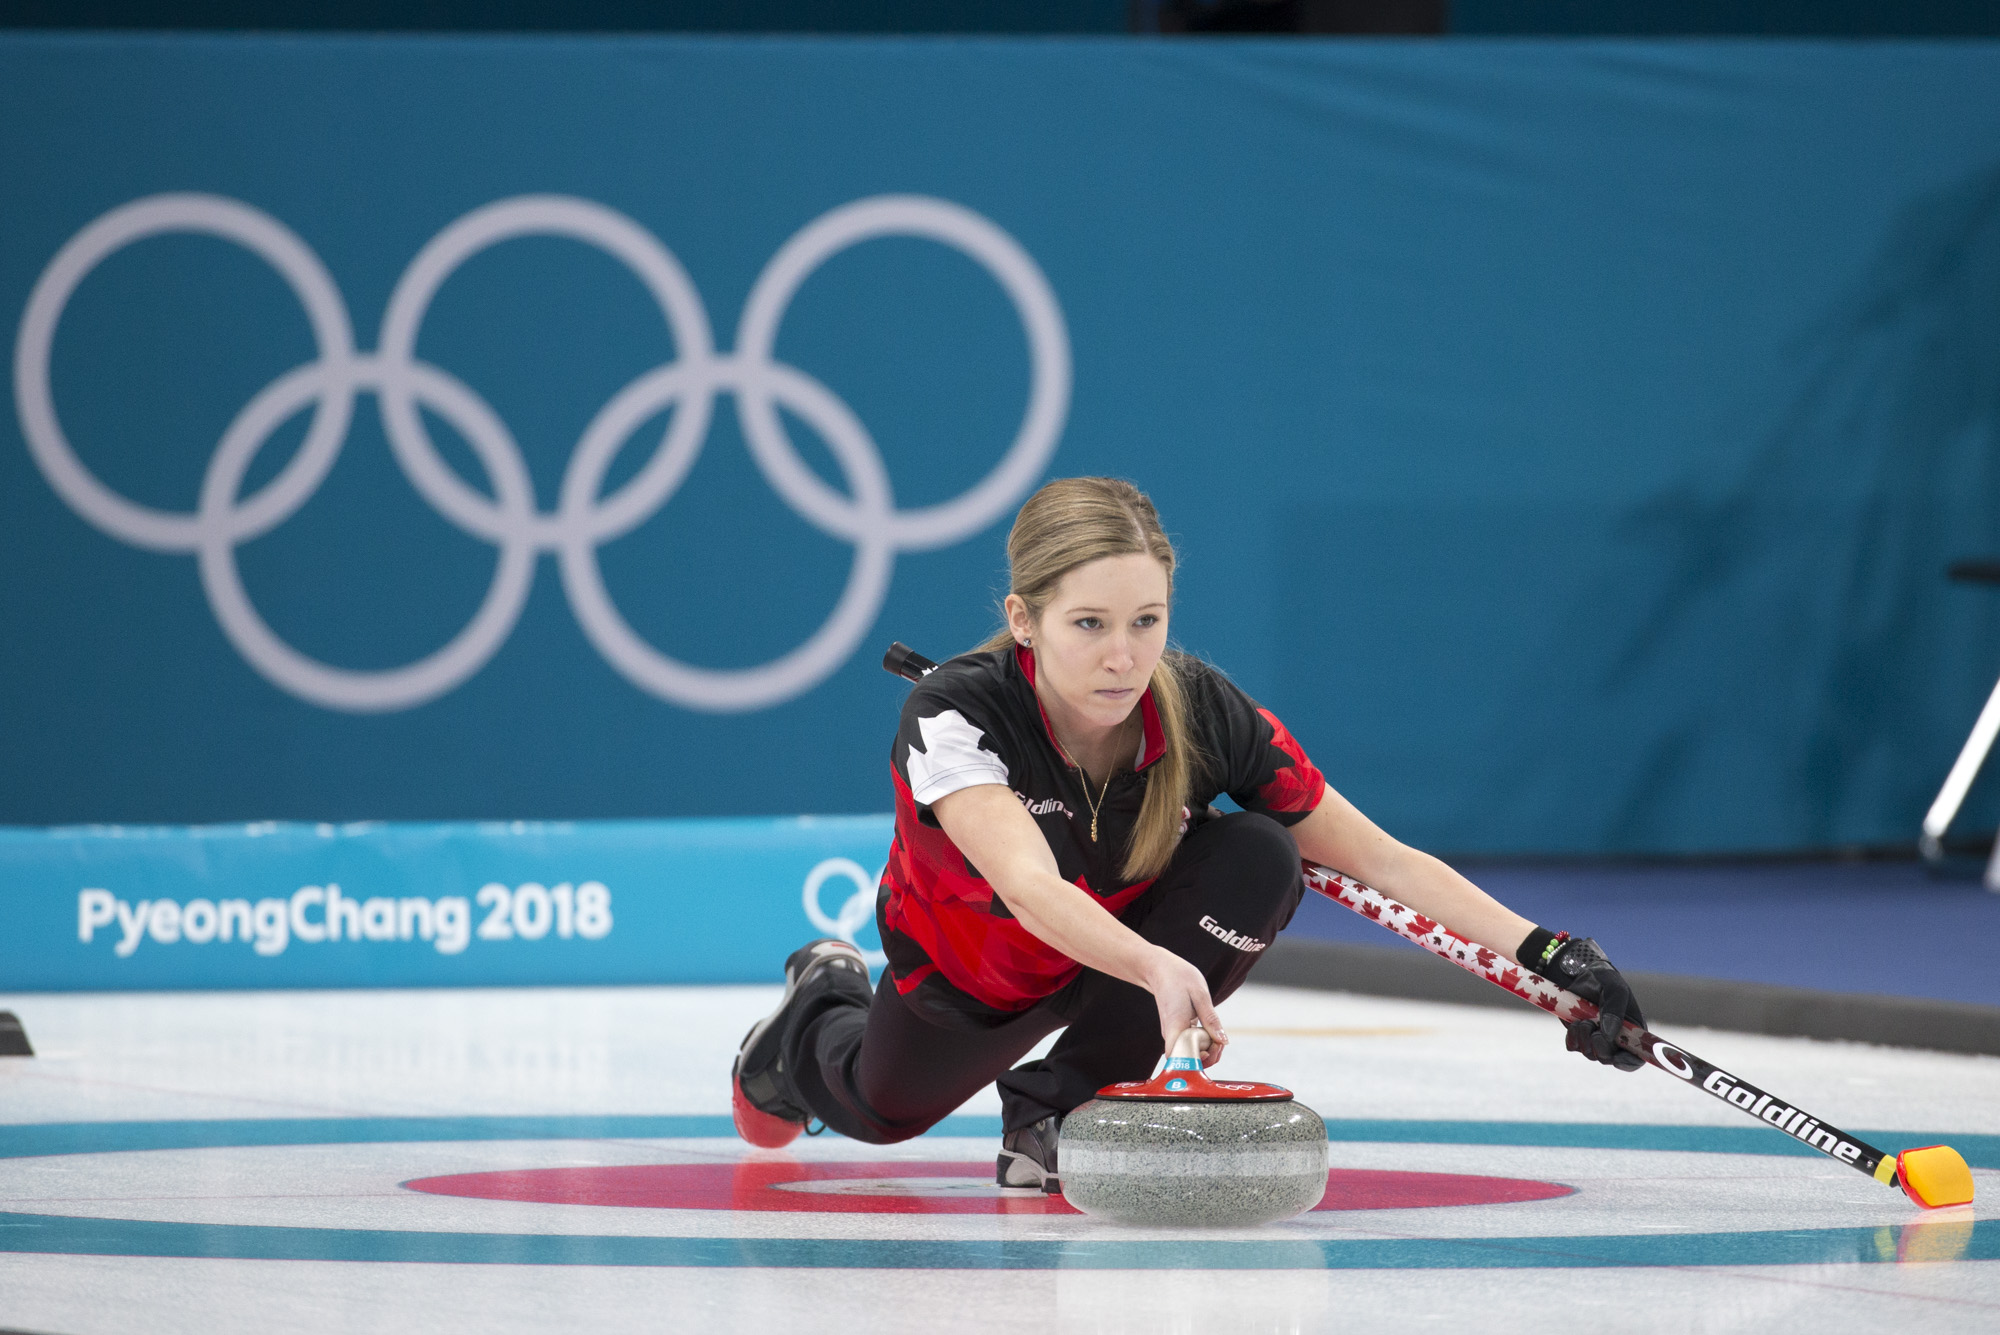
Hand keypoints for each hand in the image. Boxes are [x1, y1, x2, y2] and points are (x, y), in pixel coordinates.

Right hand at [1142, 948, 1227, 1066]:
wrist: (1161, 970)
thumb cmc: (1179, 978)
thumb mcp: (1200, 994)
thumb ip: (1211, 1019)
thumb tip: (1223, 1041)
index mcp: (1175, 1026)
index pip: (1179, 1058)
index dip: (1197, 1061)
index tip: (1213, 1047)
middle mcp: (1171, 1035)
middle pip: (1187, 1061)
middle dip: (1209, 1058)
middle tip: (1220, 1042)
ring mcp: (1173, 1035)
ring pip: (1190, 1055)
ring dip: (1208, 1052)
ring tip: (1218, 1037)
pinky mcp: (1177, 1033)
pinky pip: (1190, 1046)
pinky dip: (1203, 1044)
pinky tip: (1211, 1034)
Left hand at [1540, 936, 1644, 1071]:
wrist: (1580, 974)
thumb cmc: (1604, 980)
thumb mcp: (1615, 989)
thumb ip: (1614, 1010)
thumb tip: (1608, 1035)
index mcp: (1632, 1031)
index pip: (1636, 1058)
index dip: (1628, 1063)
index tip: (1616, 1060)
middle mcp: (1616, 1039)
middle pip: (1609, 1058)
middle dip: (1599, 1046)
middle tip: (1591, 1026)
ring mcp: (1596, 1039)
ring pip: (1590, 1053)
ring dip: (1584, 1037)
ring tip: (1583, 1018)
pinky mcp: (1579, 1037)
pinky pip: (1573, 1047)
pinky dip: (1572, 1036)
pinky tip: (1574, 1022)